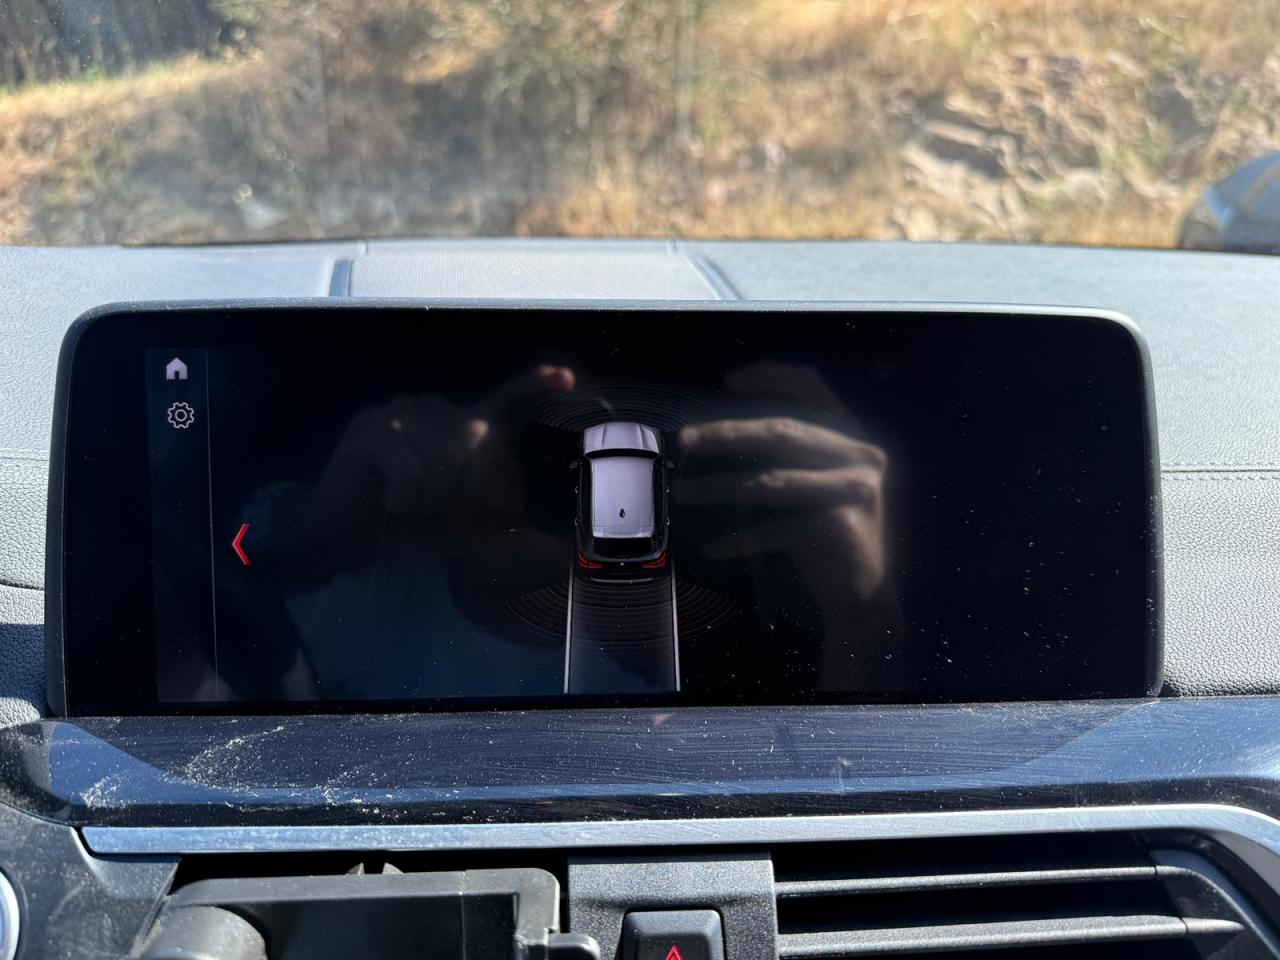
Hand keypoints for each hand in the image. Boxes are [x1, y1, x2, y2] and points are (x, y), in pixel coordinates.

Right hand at [307, 364, 574, 552]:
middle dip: (459, 489)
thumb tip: (536, 519)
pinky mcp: (371, 424)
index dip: (534, 387)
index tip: (565, 380)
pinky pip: (408, 466)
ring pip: (443, 456)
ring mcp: (402, 410)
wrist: (347, 538)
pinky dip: (402, 496)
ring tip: (404, 501)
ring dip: (426, 497)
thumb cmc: (407, 528)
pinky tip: (386, 498)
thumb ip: (497, 516)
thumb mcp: (462, 526)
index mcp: (460, 428)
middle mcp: (435, 410)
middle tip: (426, 506)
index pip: (503, 399)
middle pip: (475, 440)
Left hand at [678, 362, 887, 606]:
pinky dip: (738, 539)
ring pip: (767, 482)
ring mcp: (852, 491)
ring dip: (717, 488)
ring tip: (683, 493)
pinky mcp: (836, 527)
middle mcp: (860, 458)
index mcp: (854, 440)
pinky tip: (713, 547)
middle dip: (725, 434)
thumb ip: (789, 456)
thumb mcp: (818, 486)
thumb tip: (720, 431)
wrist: (866, 596)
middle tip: (685, 440)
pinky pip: (772, 528)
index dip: (772, 377)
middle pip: (779, 433)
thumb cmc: (829, 536)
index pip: (814, 388)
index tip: (729, 380)